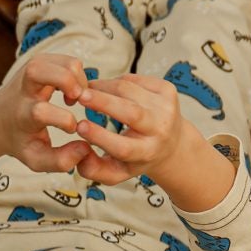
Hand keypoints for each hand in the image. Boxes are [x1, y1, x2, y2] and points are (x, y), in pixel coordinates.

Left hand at [0, 50, 96, 179]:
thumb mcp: (36, 159)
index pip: (41, 111)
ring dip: (78, 77)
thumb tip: (85, 147)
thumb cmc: (20, 140)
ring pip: (59, 60)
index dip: (63, 120)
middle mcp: (24, 89)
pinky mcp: (40, 62)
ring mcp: (31, 71)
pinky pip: (67, 59)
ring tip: (76, 97)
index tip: (73, 128)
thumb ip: (61, 160)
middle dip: (66, 81)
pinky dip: (78, 73)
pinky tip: (73, 91)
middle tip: (77, 99)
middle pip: (39, 70)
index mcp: (22, 115)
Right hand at [72, 72, 236, 211]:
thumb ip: (93, 169)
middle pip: (131, 113)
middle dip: (102, 102)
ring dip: (103, 87)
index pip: (123, 147)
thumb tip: (78, 153)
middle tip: (79, 96)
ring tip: (87, 92)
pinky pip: (134, 79)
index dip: (99, 136)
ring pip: (129, 90)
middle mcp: (161, 130)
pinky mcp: (168, 90)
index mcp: (147, 153)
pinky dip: (115, 81)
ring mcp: (167, 108)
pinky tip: (109, 90)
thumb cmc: (136, 157)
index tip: (79, 126)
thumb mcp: (116, 171)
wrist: (172, 142)